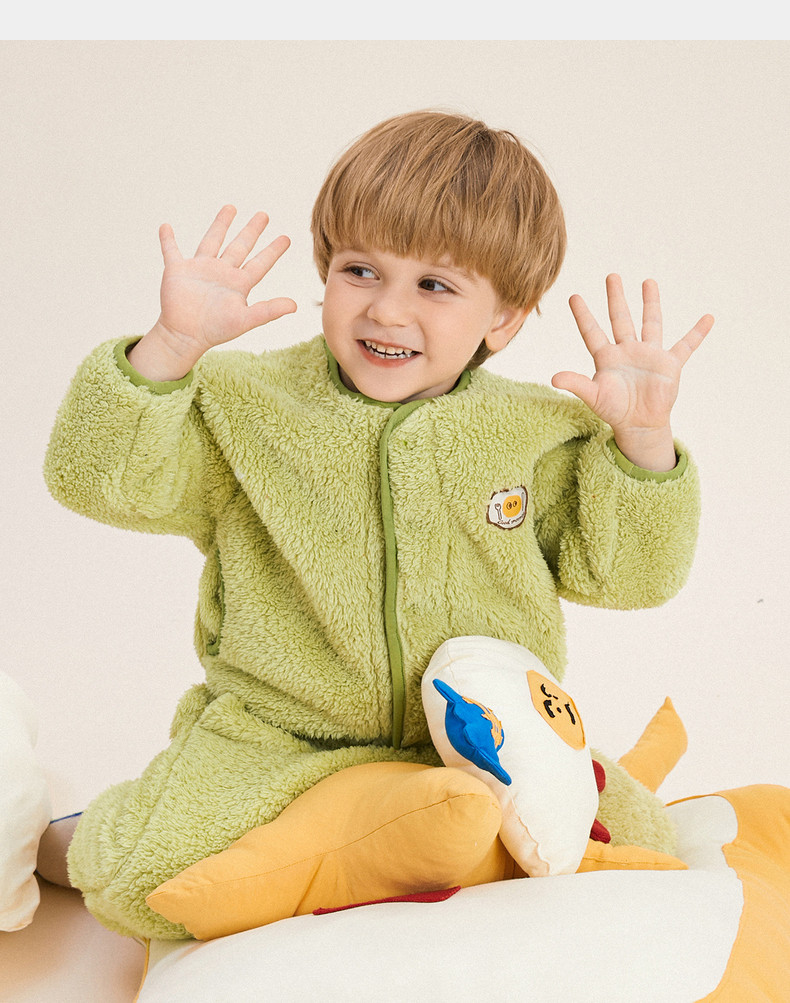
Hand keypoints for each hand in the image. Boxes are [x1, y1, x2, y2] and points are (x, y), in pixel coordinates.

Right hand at [129, 206, 296, 380]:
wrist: (185, 335)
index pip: (260, 263)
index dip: (273, 250)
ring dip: (220, 224)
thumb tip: (295, 305)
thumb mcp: (245, 319)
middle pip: (240, 246)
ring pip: (212, 240)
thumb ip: (269, 311)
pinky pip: (171, 251)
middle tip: (264, 215)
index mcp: (238, 283)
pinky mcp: (178, 270)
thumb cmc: (215, 330)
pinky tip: (166, 226)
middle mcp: (222, 273)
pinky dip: (167, 240)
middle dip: (251, 230)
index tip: (286, 238)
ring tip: (230, 207)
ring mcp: (200, 270)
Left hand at [551, 274, 712, 470]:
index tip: (574, 296)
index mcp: (606, 357)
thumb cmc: (614, 410)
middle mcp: (627, 351)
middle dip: (616, 298)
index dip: (583, 315)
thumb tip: (554, 378)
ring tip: (648, 282)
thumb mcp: (593, 396)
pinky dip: (697, 333)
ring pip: (650, 323)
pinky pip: (686, 345)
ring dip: (650, 303)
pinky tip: (708, 318)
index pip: (592, 332)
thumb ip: (576, 384)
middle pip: (620, 319)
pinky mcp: (669, 364)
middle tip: (611, 276)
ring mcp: (649, 355)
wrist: (639, 424)